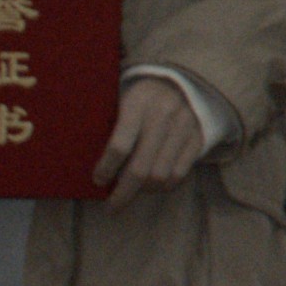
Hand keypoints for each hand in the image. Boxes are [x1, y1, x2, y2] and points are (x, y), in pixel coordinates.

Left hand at [90, 74, 209, 197]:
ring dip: (143, 190)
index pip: (119, 145)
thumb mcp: (123, 97)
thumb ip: (110, 122)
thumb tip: (88, 158)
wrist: (184, 79)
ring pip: (160, 176)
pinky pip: (179, 174)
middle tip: (112, 206)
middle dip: (123, 193)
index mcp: (138, 102)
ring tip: (132, 192)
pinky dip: (164, 186)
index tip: (97, 180)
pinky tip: (152, 186)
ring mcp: (183, 128)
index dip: (106, 169)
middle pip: (140, 168)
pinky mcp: (197, 138)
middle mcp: (163, 115)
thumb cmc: (142, 94)